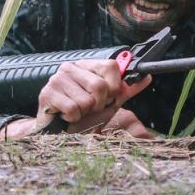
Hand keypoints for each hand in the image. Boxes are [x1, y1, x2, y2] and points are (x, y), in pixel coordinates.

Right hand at [0, 60, 151, 138]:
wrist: (56, 129)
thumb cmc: (83, 114)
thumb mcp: (107, 101)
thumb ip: (124, 90)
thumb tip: (147, 78)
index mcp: (86, 65)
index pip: (111, 65)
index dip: (114, 86)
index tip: (108, 97)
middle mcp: (70, 67)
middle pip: (100, 86)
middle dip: (99, 105)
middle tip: (89, 109)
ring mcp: (57, 79)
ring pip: (87, 101)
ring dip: (85, 114)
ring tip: (77, 113)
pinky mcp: (48, 94)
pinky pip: (73, 110)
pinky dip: (73, 119)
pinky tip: (66, 116)